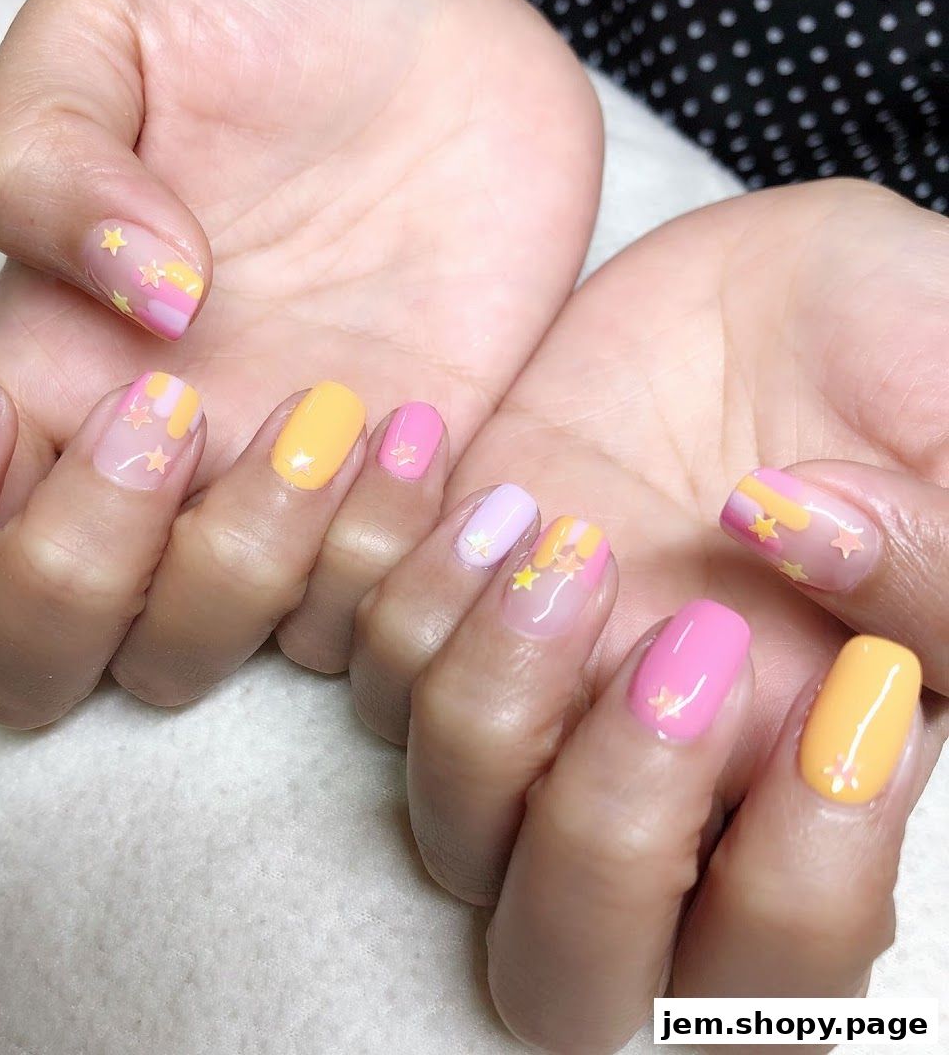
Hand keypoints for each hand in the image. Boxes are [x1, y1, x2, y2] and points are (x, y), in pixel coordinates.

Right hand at [0, 0, 601, 720]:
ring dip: (260, 564)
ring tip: (339, 407)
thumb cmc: (270, 19)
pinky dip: (395, 565)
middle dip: (86, 577)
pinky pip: (370, 623)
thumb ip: (52, 159)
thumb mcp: (115, 30)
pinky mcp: (398, 507)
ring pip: (208, 659)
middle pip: (44, 660)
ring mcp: (278, 507)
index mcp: (48, 380)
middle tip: (171, 409)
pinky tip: (432, 432)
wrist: (445, 49)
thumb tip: (136, 306)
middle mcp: (153, 477)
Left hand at [351, 179, 948, 1049]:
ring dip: (485, 689)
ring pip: (448, 817)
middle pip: (565, 966)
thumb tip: (791, 535)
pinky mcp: (451, 603)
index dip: (801, 878)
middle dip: (606, 835)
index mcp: (806, 785)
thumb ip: (941, 555)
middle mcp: (658, 777)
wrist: (768, 286)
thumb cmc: (899, 359)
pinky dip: (390, 578)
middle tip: (686, 643)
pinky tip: (454, 463)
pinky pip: (365, 664)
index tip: (849, 685)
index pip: (774, 969)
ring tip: (563, 530)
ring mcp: (539, 697)